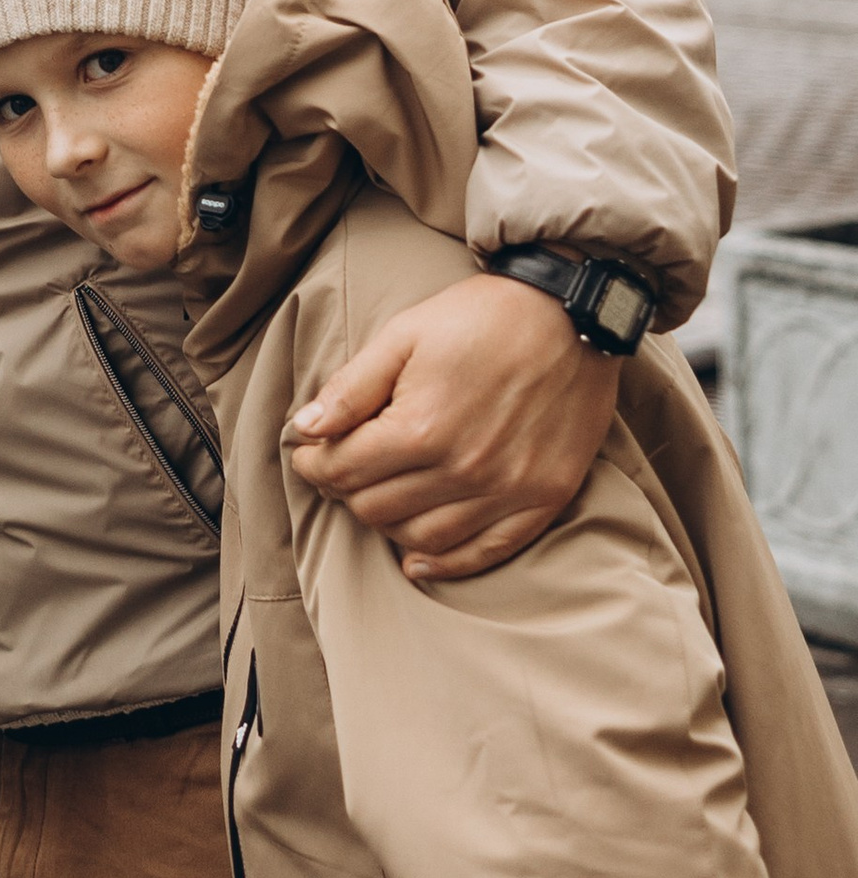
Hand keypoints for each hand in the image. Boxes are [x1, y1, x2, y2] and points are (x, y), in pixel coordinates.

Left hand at [286, 274, 620, 581]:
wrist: (572, 313)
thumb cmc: (481, 318)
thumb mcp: (404, 335)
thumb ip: (351, 388)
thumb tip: (304, 429)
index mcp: (420, 428)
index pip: (342, 472)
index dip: (313, 464)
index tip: (308, 453)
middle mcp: (463, 470)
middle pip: (375, 509)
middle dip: (346, 490)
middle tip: (342, 469)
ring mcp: (507, 490)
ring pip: (421, 539)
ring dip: (389, 523)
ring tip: (380, 497)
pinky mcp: (544, 498)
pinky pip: (485, 552)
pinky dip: (446, 564)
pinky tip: (419, 560)